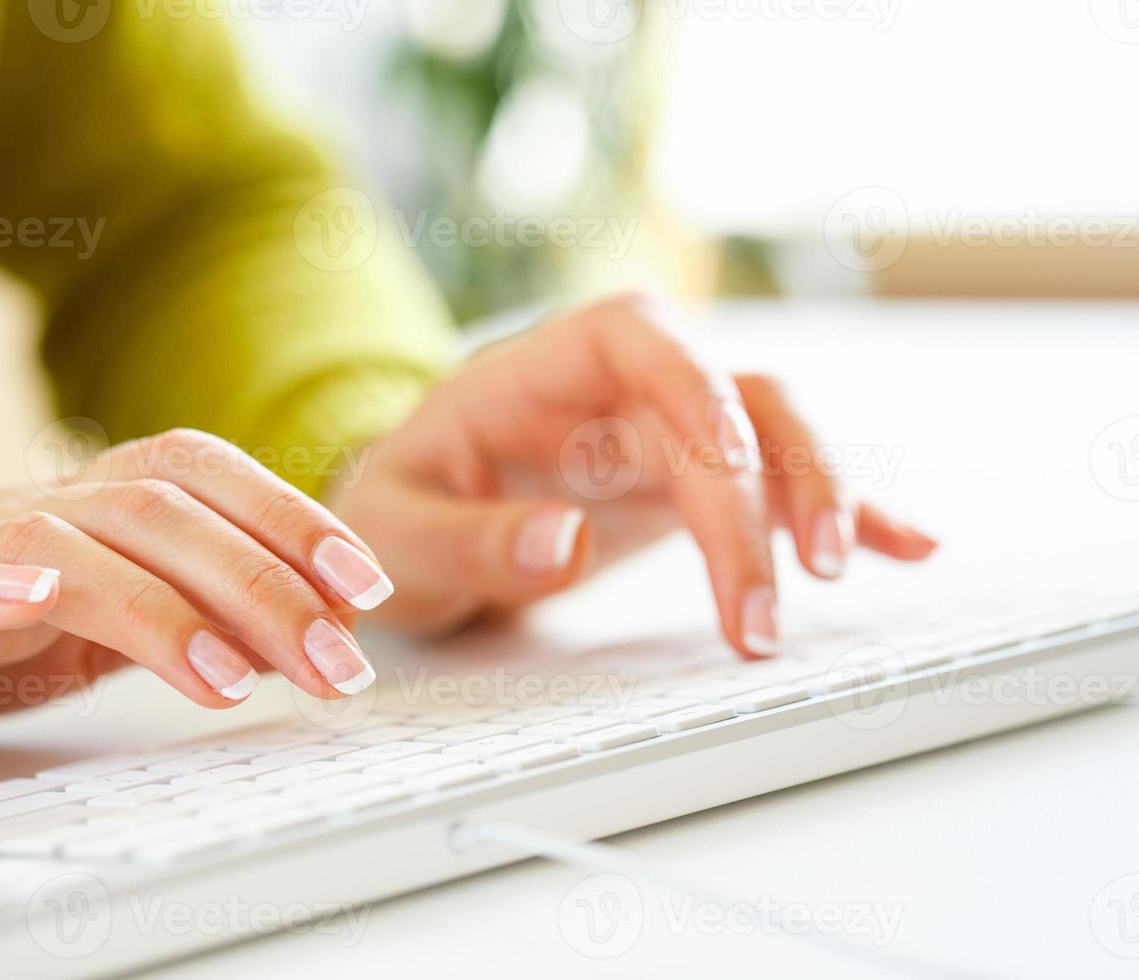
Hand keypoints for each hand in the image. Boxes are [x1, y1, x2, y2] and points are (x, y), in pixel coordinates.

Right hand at [0, 431, 393, 779]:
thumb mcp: (89, 619)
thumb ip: (178, 610)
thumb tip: (291, 632)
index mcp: (91, 507)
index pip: (206, 477)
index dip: (292, 517)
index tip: (366, 587)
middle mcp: (39, 510)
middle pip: (163, 512)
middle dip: (265, 583)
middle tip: (335, 662)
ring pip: (75, 544)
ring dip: (164, 607)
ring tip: (230, 678)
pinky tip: (35, 601)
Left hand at [329, 291, 936, 649]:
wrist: (412, 524)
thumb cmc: (399, 508)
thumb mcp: (398, 530)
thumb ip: (469, 537)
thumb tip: (561, 543)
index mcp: (541, 367)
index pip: (638, 337)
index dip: (696, 387)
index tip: (727, 464)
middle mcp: (617, 387)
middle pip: (724, 401)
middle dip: (759, 498)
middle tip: (761, 612)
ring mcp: (662, 431)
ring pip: (772, 430)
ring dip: (816, 495)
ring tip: (836, 577)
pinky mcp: (689, 482)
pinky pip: (778, 482)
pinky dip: (842, 512)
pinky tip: (904, 546)